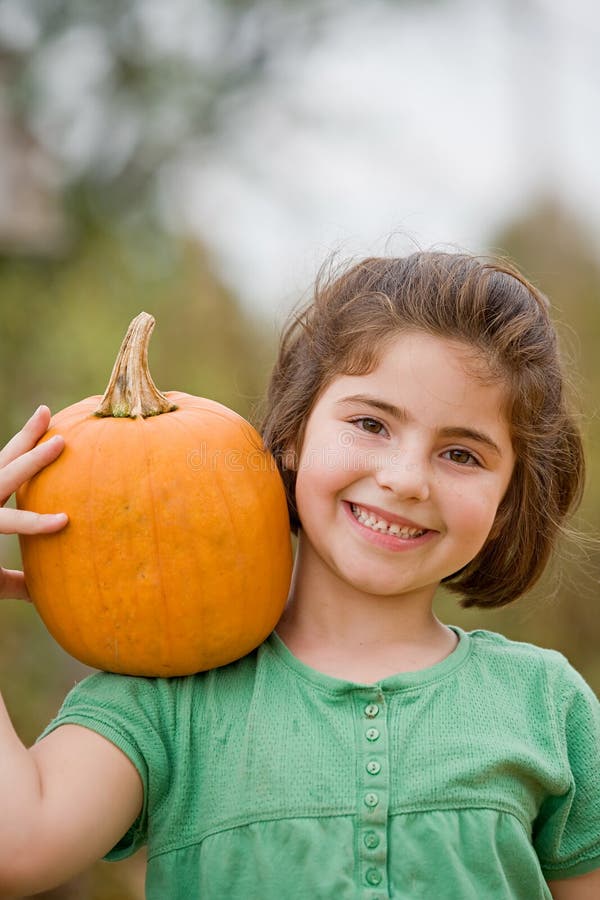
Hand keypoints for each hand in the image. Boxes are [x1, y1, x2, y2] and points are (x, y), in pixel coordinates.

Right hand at [0, 406, 67, 599]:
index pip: (5, 466)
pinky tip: (61, 522)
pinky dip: (32, 523)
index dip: (24, 441)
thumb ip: (12, 581)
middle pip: (4, 464)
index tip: (45, 416)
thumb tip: (40, 592)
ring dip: (31, 462)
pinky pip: (5, 523)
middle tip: (50, 413)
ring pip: (2, 482)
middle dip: (28, 438)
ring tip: (59, 444)